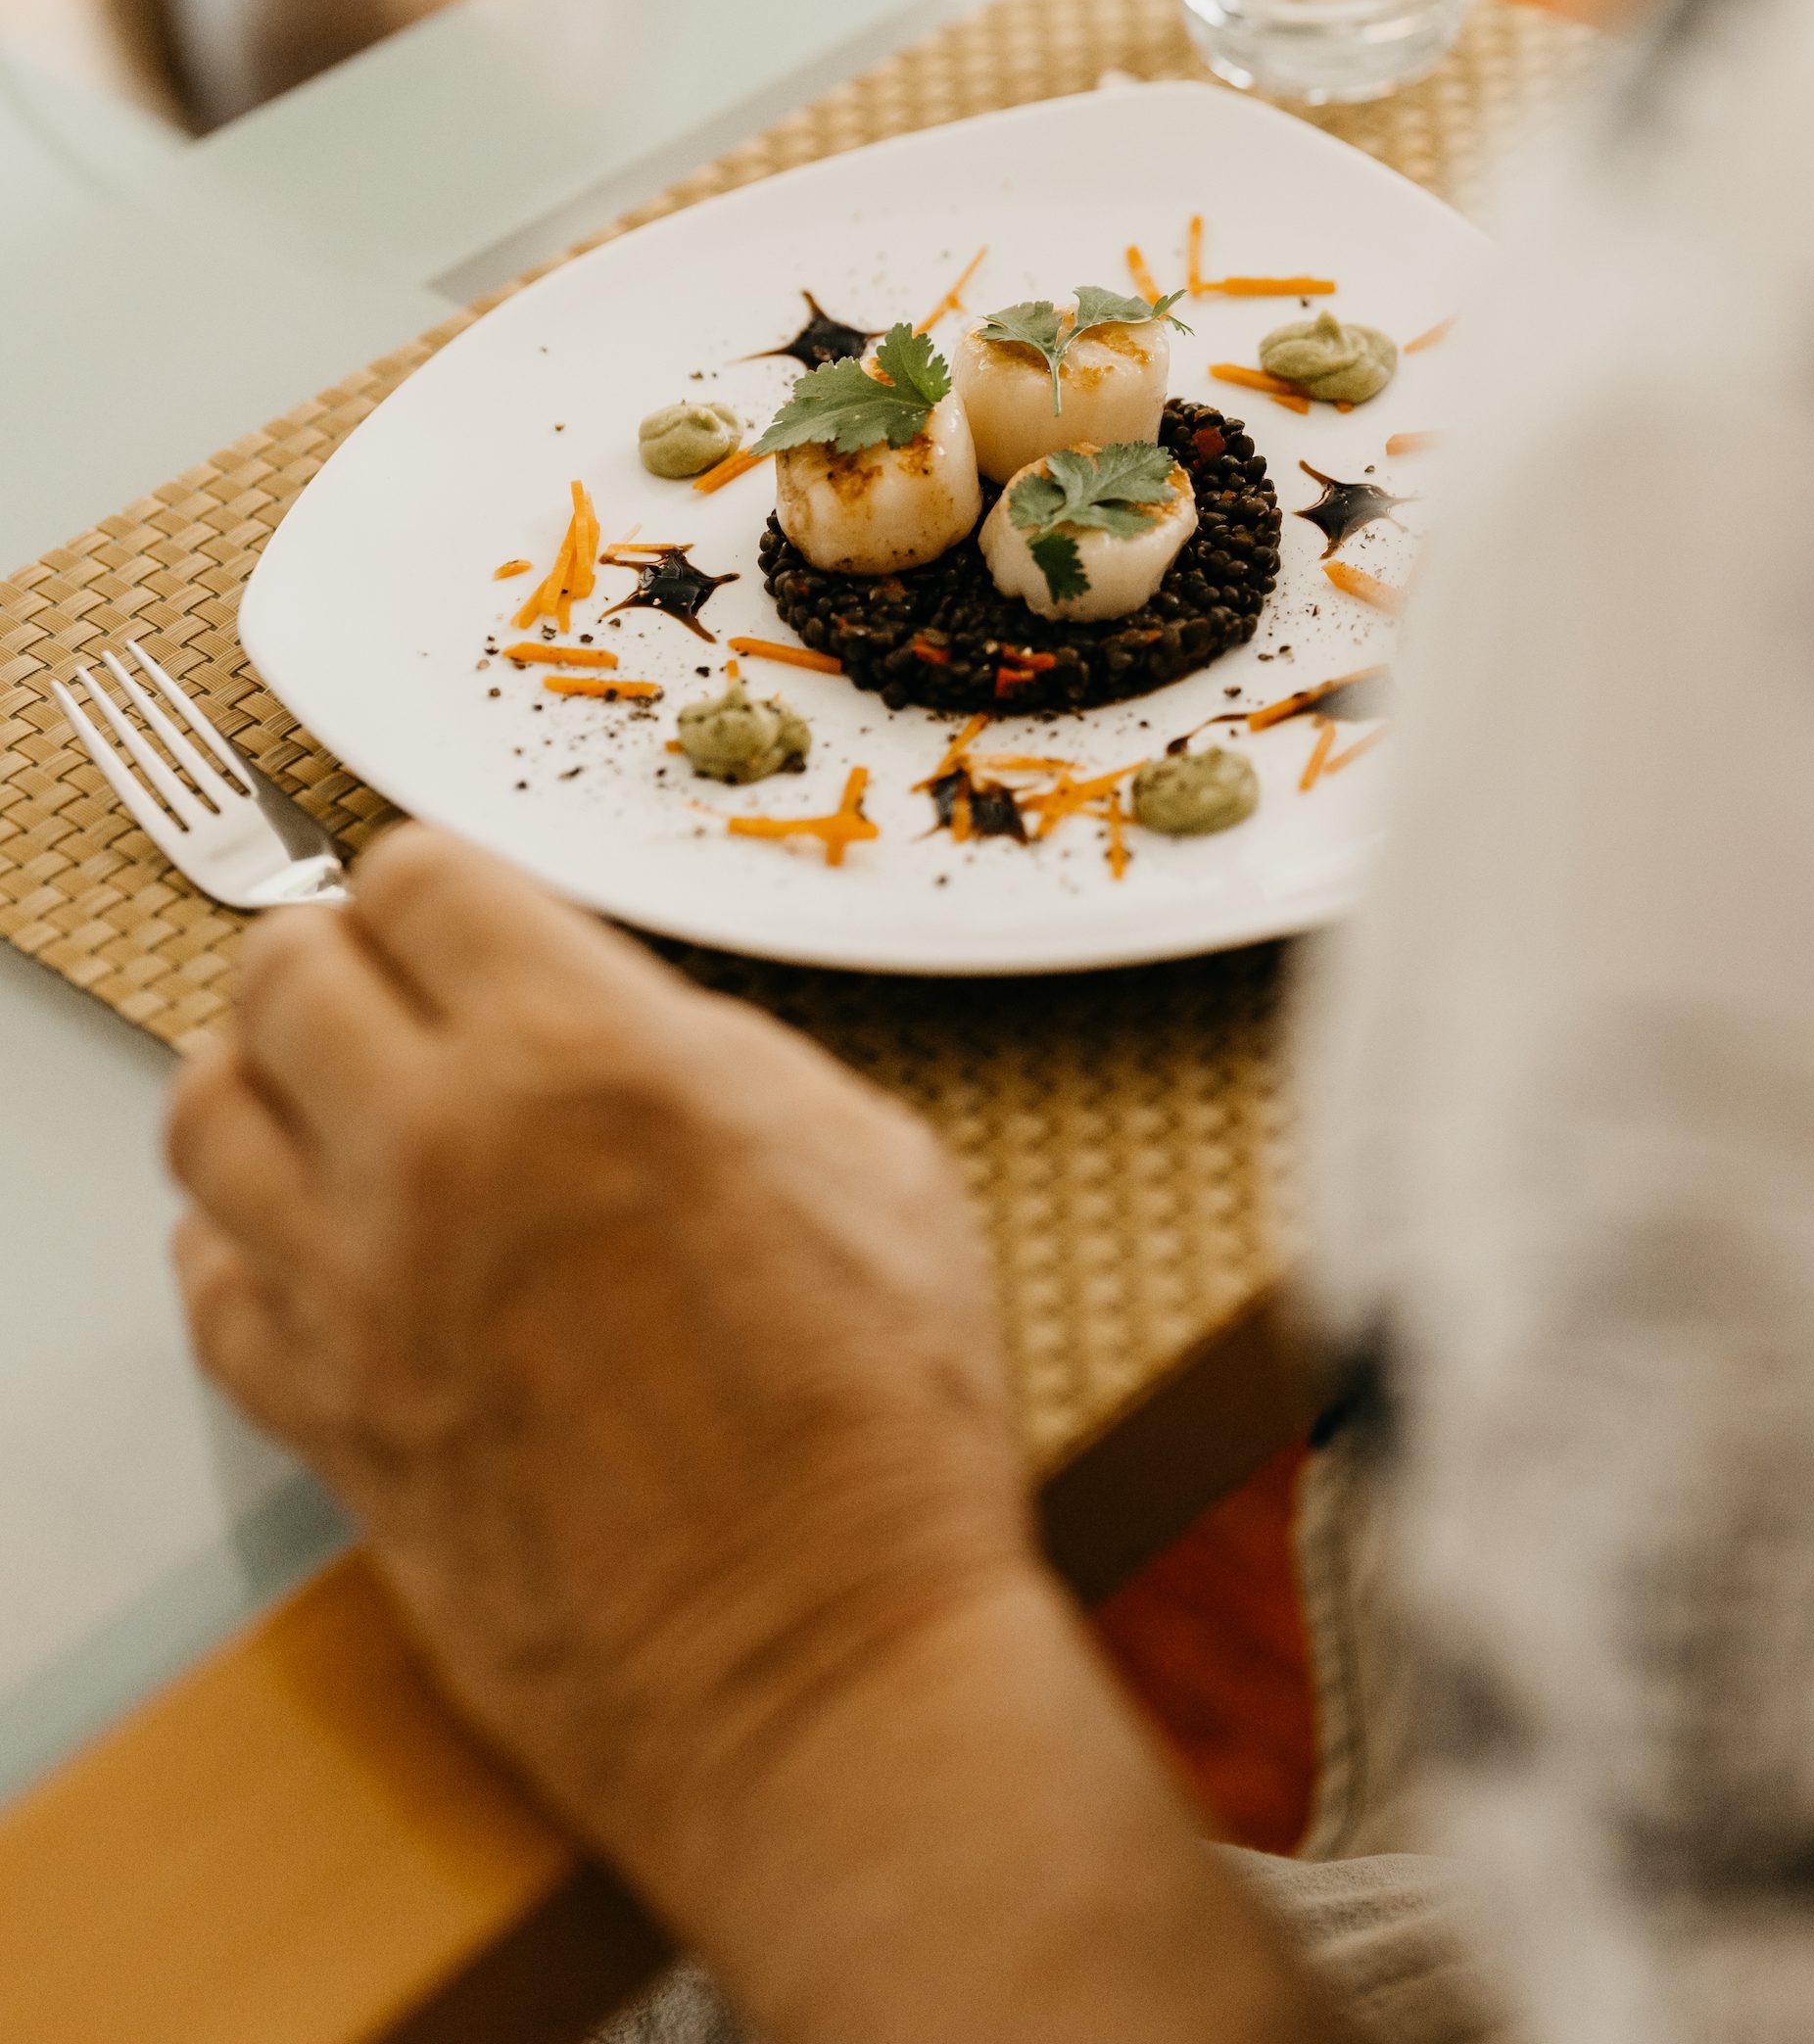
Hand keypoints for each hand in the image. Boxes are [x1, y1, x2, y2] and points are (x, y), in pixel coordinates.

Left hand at [165, 823, 1030, 1899]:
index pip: (413, 877)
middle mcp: (441, 1147)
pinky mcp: (325, 1419)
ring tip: (331, 1103)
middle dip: (334, 960)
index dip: (441, 887)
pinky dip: (241, 1241)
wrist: (821, 1669)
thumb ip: (711, 1054)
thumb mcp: (868, 1156)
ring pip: (202, 1112)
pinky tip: (315, 1243)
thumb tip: (623, 1023)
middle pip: (277, 969)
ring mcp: (359, 1290)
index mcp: (587, 1054)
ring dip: (263, 1083)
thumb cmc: (878, 1429)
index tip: (460, 916)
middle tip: (389, 995)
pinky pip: (205, 1283)